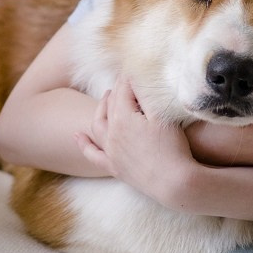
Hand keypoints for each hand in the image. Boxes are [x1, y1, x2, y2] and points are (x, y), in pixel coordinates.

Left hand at [73, 76, 196, 208]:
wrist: (174, 183)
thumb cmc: (172, 147)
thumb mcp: (161, 116)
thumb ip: (145, 95)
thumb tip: (134, 77)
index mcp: (122, 118)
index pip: (123, 90)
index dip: (127, 78)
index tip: (131, 68)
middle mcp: (111, 133)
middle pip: (110, 105)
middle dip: (116, 91)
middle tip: (124, 81)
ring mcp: (110, 151)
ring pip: (97, 125)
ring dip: (100, 110)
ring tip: (106, 100)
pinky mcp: (114, 167)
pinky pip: (92, 154)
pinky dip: (83, 144)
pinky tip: (77, 136)